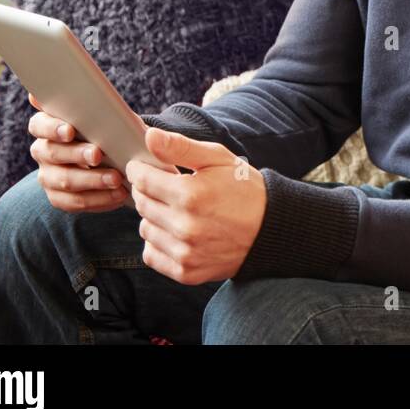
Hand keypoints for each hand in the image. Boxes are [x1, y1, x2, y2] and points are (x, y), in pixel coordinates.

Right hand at [27, 91, 131, 212]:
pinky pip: (73, 202)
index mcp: (48, 125)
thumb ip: (99, 108)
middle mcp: (42, 150)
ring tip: (116, 178)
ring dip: (91, 180)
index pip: (40, 124)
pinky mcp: (58, 197)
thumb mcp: (108, 117)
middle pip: (52, 153)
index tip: (70, 131)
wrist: (117, 158)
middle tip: (98, 154)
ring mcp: (47, 175)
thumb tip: (101, 99)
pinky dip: (98, 199)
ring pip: (63, 180)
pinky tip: (117, 195)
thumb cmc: (110, 130)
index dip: (52, 128)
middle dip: (76, 154)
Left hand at [125, 128, 266, 284]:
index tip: (144, 167)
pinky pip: (152, 255)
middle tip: (166, 187)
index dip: (140, 170)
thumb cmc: (245, 189)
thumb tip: (149, 136)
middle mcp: (185, 226)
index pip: (142, 180)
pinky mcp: (186, 272)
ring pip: (145, 230)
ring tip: (176, 210)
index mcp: (191, 195)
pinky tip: (176, 232)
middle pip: (141, 205)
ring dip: (154, 217)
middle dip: (148, 191)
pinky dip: (158, 242)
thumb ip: (181, 147)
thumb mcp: (218, 159)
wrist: (270, 229)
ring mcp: (185, 252)